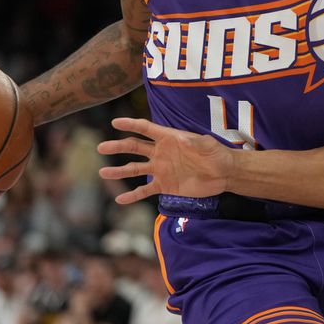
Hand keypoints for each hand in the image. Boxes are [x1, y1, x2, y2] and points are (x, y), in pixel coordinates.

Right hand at [98, 118, 233, 203]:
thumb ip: (195, 143)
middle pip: (134, 147)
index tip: (115, 122)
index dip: (131, 124)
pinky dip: (133, 196)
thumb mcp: (207, 144)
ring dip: (119, 171)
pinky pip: (145, 190)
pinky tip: (120, 200)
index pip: (146, 129)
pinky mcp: (164, 185)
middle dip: (118, 147)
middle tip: (101, 147)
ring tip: (102, 173)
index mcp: (168, 138)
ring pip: (135, 169)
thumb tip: (187, 141)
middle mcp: (161, 153)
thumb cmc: (215, 154)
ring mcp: (161, 169)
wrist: (222, 173)